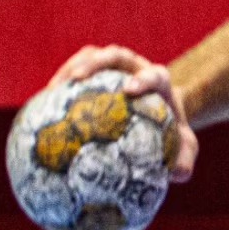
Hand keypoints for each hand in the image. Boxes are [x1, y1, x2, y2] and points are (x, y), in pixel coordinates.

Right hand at [45, 44, 197, 180]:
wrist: (163, 113)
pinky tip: (44, 103)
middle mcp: (136, 67)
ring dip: (72, 67)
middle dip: (97, 62)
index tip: (130, 90)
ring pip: (92, 56)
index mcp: (159, 81)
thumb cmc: (173, 132)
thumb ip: (184, 158)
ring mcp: (115, 65)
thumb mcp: (184, 147)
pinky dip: (62, 81)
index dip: (143, 78)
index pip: (154, 74)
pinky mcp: (97, 69)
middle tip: (79, 79)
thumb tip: (177, 175)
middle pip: (116, 55)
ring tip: (53, 88)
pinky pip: (77, 69)